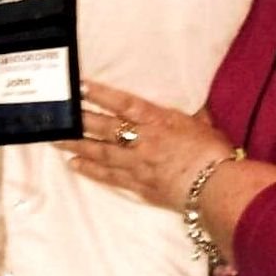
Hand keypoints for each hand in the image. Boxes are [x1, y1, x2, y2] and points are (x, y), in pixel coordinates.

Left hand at [58, 82, 231, 212]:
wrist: (218, 188)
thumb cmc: (215, 153)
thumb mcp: (204, 125)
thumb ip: (193, 117)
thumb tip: (197, 111)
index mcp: (159, 121)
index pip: (124, 103)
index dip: (101, 94)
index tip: (81, 87)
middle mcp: (143, 140)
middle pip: (104, 128)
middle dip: (79, 121)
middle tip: (57, 116)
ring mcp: (138, 164)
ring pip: (101, 152)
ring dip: (77, 145)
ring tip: (56, 140)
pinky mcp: (139, 185)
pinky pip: (110, 177)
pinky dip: (91, 170)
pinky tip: (75, 165)